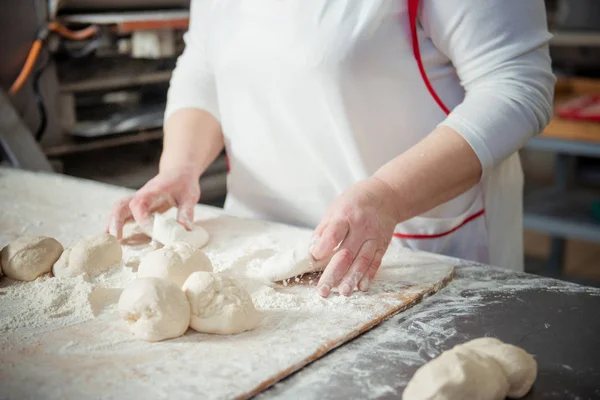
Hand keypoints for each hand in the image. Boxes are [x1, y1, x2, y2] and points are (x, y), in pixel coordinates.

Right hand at [106, 167, 199, 238]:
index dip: (142, 219)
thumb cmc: (184, 183)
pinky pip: (123, 213)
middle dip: (116, 221)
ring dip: (112, 223)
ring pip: (119, 209)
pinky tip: (114, 236)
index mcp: (154, 191)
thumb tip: (185, 230)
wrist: (179, 171)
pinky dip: (116, 223)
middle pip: (122, 205)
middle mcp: (142, 195)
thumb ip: (186, 212)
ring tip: (109, 240)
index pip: (140, 204)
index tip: (151, 232)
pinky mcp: (138, 205)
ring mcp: (138, 200)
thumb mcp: (190, 197)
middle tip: (116, 239)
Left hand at [311, 177, 399, 296]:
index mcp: (345, 216)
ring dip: (352, 279)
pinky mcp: (382, 246)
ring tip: (343, 292)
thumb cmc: (354, 203)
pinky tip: (361, 287)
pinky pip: (376, 263)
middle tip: (323, 290)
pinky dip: (369, 276)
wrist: (386, 196)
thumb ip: (324, 230)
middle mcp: (361, 228)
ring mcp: (374, 238)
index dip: (323, 247)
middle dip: (334, 274)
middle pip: (346, 254)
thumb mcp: (335, 209)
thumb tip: (312, 251)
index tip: (314, 257)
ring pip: (362, 261)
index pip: (334, 233)